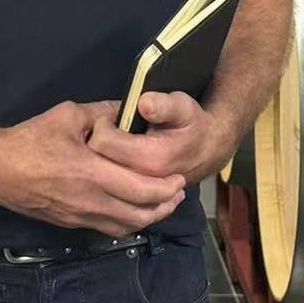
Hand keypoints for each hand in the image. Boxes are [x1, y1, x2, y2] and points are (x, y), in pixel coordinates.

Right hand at [0, 99, 187, 237]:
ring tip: (162, 204)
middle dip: (165, 205)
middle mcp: (91, 201)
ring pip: (125, 226)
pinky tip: (133, 211)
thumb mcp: (67, 116)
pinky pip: (107, 228)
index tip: (179, 178)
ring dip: (149, 218)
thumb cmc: (31, 140)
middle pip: (140, 213)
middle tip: (178, 192)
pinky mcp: (70, 224)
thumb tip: (124, 108)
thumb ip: (100, 112)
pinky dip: (127, 222)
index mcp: (93, 174)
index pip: (142, 189)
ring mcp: (80, 216)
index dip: (166, 188)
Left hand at [85, 90, 229, 190]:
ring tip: (109, 145)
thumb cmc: (193, 125)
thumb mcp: (183, 107)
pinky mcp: (138, 199)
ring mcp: (140, 195)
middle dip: (94, 143)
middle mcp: (142, 181)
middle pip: (97, 162)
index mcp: (150, 158)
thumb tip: (144, 103)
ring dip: (98, 160)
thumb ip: (163, 105)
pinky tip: (112, 161)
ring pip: (101, 179)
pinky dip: (105, 175)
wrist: (209, 151)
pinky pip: (110, 190)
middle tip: (105, 129)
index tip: (108, 116)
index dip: (101, 124)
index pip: (104, 143)